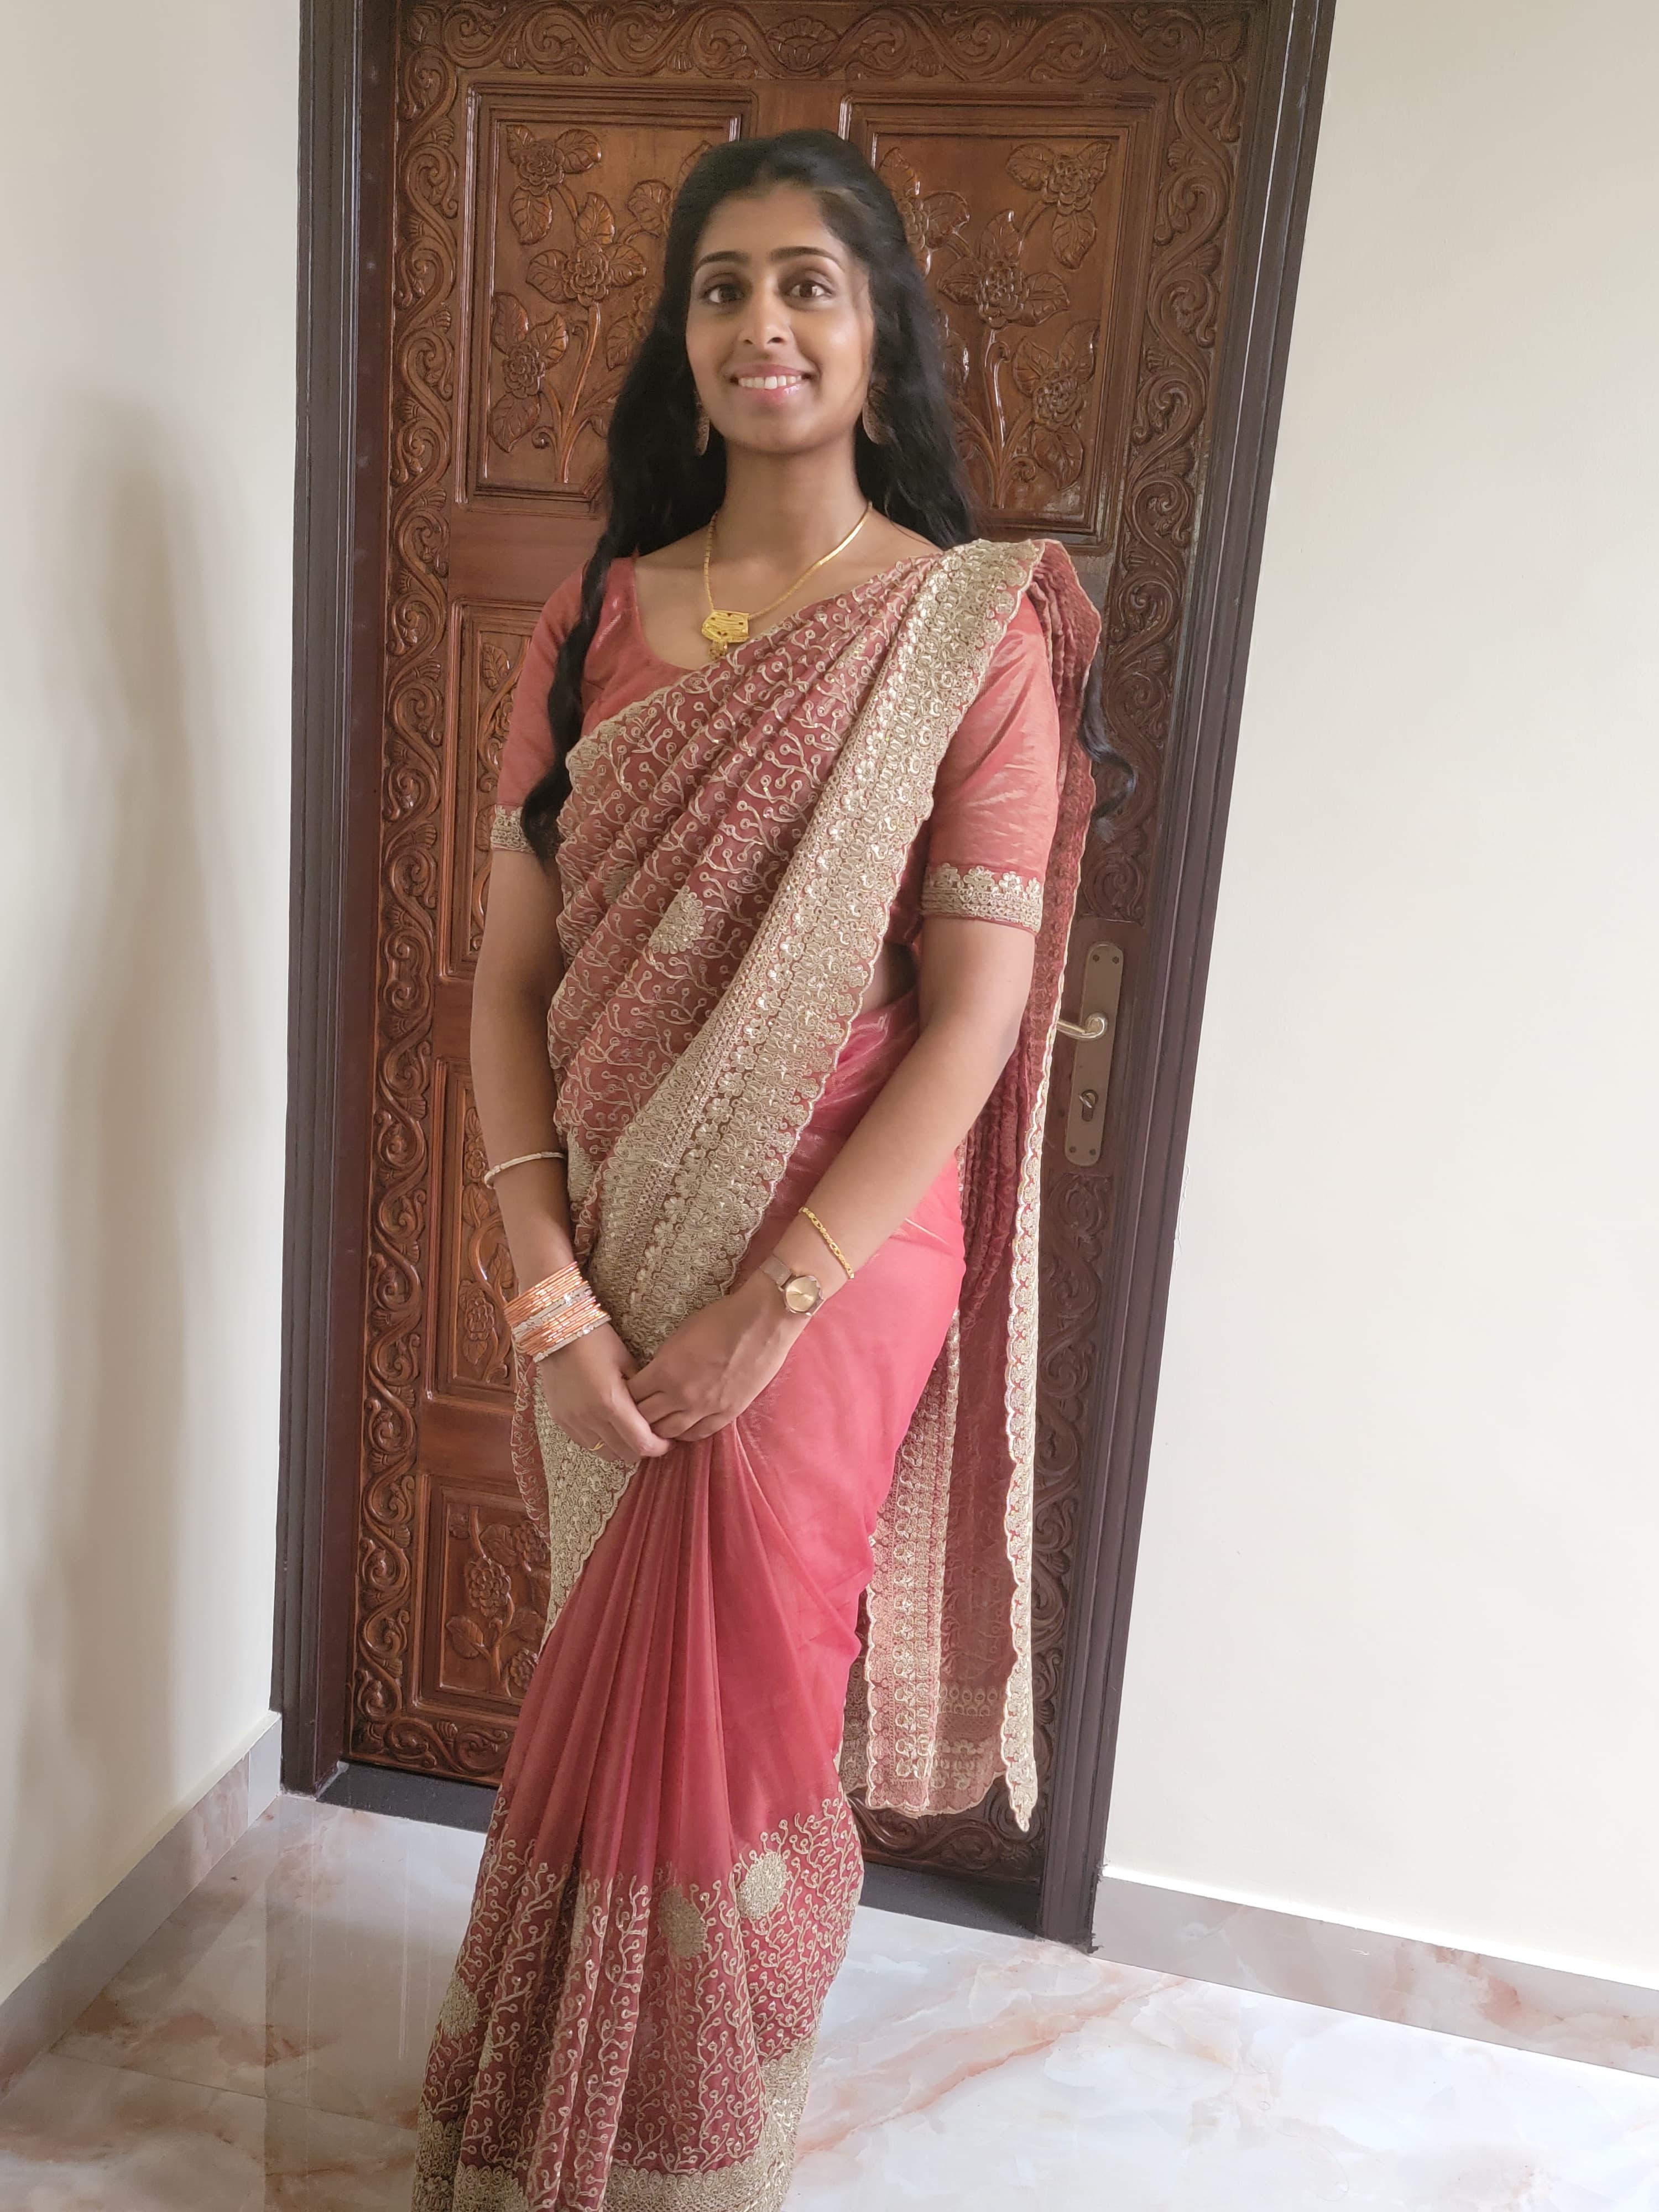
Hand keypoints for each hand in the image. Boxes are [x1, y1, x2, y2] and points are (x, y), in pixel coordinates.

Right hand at [535, 1323, 670, 1462]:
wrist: (558, 1333)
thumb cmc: (597, 1341)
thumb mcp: (627, 1361)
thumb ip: (641, 1392)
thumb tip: (655, 1413)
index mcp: (612, 1402)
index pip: (641, 1443)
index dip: (659, 1448)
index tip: (667, 1442)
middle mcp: (591, 1417)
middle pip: (624, 1454)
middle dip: (642, 1449)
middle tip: (652, 1438)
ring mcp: (573, 1421)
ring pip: (604, 1453)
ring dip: (621, 1448)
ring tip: (629, 1434)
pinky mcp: (561, 1421)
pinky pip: (586, 1444)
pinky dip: (601, 1442)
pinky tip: (608, 1427)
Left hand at [626, 1273, 804, 1441]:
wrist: (762, 1322)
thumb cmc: (721, 1319)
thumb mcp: (680, 1335)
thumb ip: (663, 1361)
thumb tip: (654, 1376)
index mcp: (665, 1371)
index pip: (631, 1395)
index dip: (625, 1395)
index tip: (625, 1391)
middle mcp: (681, 1395)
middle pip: (645, 1418)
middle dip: (637, 1414)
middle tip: (635, 1411)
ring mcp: (705, 1407)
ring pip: (669, 1432)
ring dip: (659, 1428)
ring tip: (656, 1422)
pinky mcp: (727, 1413)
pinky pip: (698, 1434)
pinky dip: (685, 1434)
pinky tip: (681, 1428)